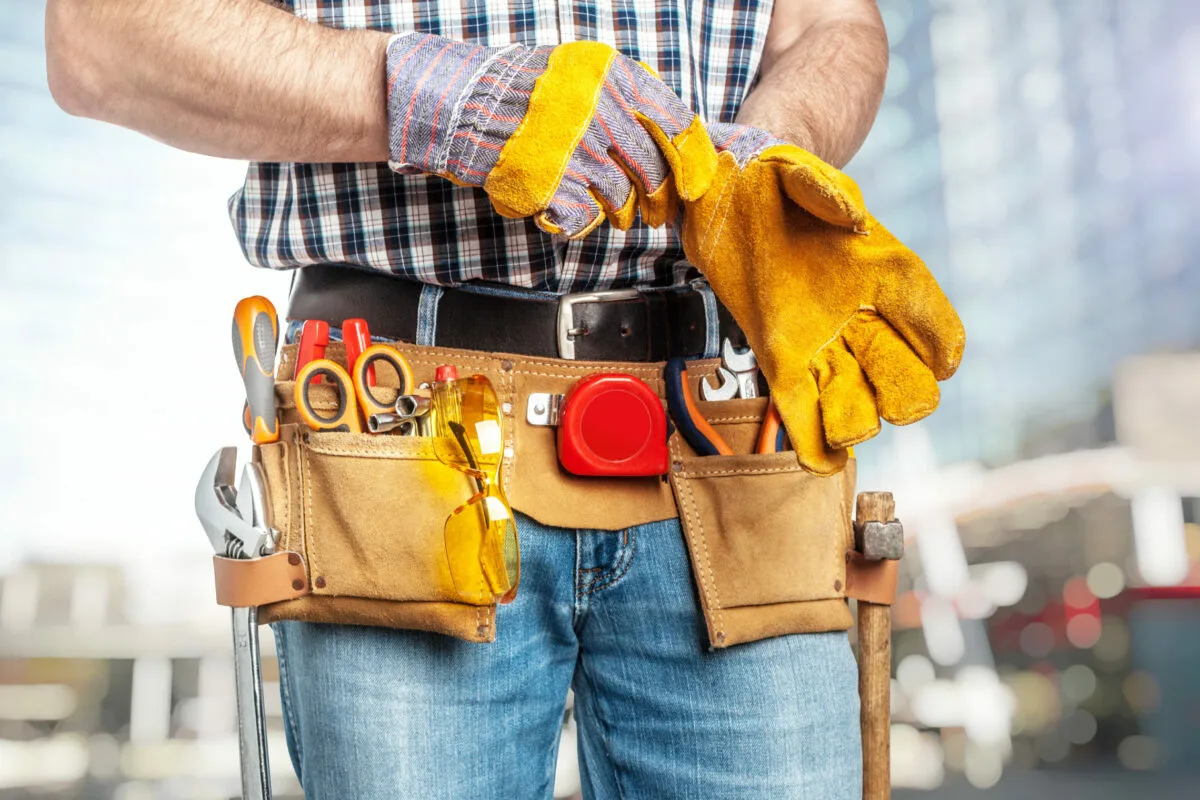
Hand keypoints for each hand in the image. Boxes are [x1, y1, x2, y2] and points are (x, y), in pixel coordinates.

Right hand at [385, 34, 716, 237]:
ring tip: (609, 210)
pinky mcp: (553, 186)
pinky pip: (585, 217)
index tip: (694, 184)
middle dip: (659, 200)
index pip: (677, 124)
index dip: (693, 161)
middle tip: (656, 212)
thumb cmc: (526, 92)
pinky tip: (566, 209)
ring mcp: (577, 151)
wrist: (464, 105)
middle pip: (654, 171)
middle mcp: (602, 111)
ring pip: (622, 199)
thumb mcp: (584, 73)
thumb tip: (672, 140)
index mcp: (616, 77)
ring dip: (620, 212)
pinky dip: (581, 220)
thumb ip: (628, 99)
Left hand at [682, 122, 965, 473]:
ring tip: (842, 429)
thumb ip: (825, 190)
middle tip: (883, 396)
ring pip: (858, 402)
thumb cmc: (774, 178)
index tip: (942, 361)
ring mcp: (821, 343)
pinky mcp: (780, 358)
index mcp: (881, 270)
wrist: (727, 192)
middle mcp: (860, 316)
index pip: (930, 318)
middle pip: (903, 377)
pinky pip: (803, 407)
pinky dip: (814, 437)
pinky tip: (821, 459)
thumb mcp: (797, 170)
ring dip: (856, 422)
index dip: (941, 344)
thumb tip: (854, 217)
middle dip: (902, 395)